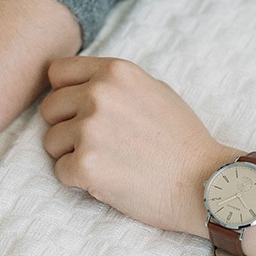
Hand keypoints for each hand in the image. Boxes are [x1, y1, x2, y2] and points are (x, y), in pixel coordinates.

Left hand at [41, 57, 237, 235]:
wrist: (205, 183)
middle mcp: (99, 94)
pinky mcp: (86, 165)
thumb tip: (79, 84)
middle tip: (96, 144)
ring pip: (51, 141)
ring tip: (107, 162)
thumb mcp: (153, 91)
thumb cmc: (182, 140)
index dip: (64, 94)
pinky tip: (107, 180)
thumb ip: (114, 83)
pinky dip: (78, 180)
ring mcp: (90, 129)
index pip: (57, 73)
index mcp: (115, 72)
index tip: (79, 112)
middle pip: (49, 108)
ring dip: (72, 155)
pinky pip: (59, 171)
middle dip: (65, 127)